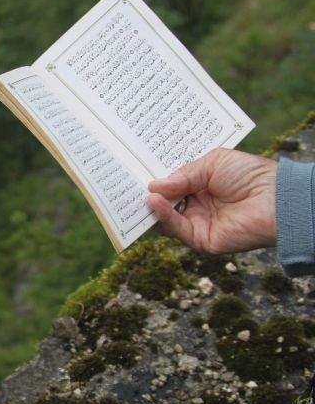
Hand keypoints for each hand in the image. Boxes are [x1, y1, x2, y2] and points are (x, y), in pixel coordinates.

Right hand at [147, 148, 276, 253]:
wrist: (276, 199)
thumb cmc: (250, 175)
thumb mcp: (212, 163)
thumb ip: (182, 175)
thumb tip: (153, 186)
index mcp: (202, 186)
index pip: (172, 185)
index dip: (156, 180)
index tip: (135, 173)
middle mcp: (198, 206)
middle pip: (165, 203)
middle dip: (148, 195)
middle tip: (128, 186)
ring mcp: (198, 223)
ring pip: (165, 219)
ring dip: (152, 207)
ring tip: (142, 193)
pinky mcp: (200, 240)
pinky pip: (176, 229)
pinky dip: (163, 216)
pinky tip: (155, 201)